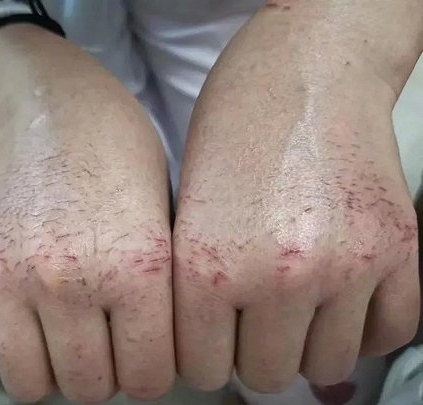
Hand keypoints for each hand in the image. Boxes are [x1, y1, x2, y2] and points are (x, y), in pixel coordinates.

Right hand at [0, 24, 174, 402]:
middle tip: (110, 345)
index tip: (148, 356)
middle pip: (88, 388)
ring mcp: (12, 276)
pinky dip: (17, 340)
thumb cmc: (124, 161)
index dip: (152, 373)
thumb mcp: (170, 222)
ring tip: (71, 338)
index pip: (147, 378)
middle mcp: (70, 279)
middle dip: (106, 374)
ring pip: (30, 382)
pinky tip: (37, 309)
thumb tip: (153, 363)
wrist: (58, 112)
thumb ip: (163, 301)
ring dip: (57, 370)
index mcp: (136, 269)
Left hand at [173, 64, 418, 392]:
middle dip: (251, 356)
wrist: (308, 71)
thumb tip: (207, 346)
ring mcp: (346, 266)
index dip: (200, 359)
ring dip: (304, 347)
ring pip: (326, 365)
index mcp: (209, 266)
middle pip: (265, 375)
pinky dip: (361, 330)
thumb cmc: (235, 127)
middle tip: (249, 327)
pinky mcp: (397, 251)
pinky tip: (339, 308)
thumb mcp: (184, 208)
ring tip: (293, 315)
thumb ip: (191, 285)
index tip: (208, 346)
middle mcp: (279, 276)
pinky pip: (389, 333)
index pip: (200, 367)